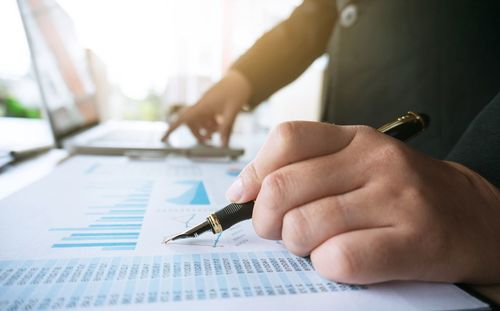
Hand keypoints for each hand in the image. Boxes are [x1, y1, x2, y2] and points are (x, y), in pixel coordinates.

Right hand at [162, 70, 251, 145]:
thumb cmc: (236, 92)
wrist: (241, 78)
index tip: (162, 139)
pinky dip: (211, 123)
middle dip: (197, 134)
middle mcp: (201, 105)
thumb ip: (226, 129)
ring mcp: (206, 105)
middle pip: (190, 123)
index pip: (182, 119)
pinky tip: (221, 124)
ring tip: (219, 132)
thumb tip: (222, 146)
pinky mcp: (211, 105)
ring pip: (199, 121)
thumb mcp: (232, 112)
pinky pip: (206, 117)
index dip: (171, 129)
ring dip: (206, 129)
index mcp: (202, 106)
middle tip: (209, 141)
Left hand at [226, 121, 499, 283]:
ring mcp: (396, 198)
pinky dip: (328, 266)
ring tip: (319, 246)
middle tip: (282, 232)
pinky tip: (342, 261)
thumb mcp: (358, 165)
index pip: (286, 139)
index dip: (255, 173)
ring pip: (304, 226)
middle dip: (268, 221)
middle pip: (284, 188)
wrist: (476, 218)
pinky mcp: (415, 240)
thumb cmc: (403, 194)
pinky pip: (340, 258)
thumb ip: (306, 169)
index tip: (246, 197)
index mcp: (356, 139)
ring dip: (299, 246)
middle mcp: (375, 161)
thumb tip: (243, 189)